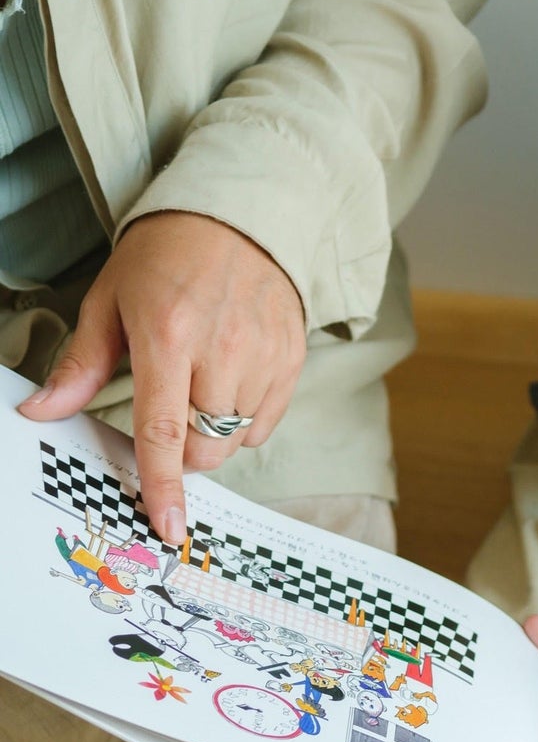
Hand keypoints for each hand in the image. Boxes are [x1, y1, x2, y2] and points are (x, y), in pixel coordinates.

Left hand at [18, 212, 306, 544]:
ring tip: (199, 393)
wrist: (239, 216)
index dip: (162, 485)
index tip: (167, 525)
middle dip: (183, 455)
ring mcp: (264, 356)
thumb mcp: (110, 300)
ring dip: (212, 436)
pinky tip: (230, 387)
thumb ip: (82, 365)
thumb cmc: (166, 256)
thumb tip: (41, 412)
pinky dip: (244, 422)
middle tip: (167, 423)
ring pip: (236, 438)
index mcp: (168, 336)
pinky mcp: (292, 358)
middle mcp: (223, 350)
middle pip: (206, 446)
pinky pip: (265, 422)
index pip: (163, 431)